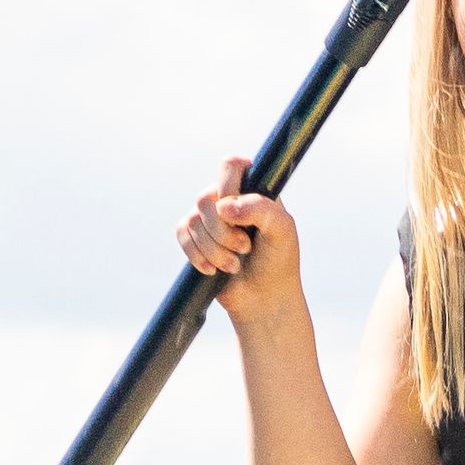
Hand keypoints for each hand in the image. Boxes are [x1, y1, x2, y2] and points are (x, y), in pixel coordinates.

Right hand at [176, 161, 302, 294]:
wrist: (263, 297)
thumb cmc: (277, 260)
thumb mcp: (282, 230)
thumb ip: (261, 209)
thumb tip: (223, 207)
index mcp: (251, 189)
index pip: (230, 166)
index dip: (229, 186)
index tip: (239, 214)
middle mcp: (227, 199)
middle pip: (205, 198)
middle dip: (223, 231)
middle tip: (245, 248)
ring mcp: (209, 218)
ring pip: (193, 220)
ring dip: (214, 249)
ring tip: (233, 265)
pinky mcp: (194, 238)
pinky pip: (182, 234)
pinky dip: (197, 255)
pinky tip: (213, 269)